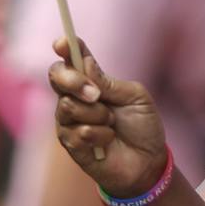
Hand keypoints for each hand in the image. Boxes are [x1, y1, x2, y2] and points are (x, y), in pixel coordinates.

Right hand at [47, 38, 169, 198]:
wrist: (148, 162)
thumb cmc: (143, 126)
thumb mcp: (136, 97)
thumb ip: (109, 82)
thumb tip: (85, 63)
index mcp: (92, 81)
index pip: (71, 59)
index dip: (65, 47)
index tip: (62, 43)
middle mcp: (75, 97)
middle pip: (56, 77)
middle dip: (73, 81)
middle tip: (97, 95)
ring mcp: (69, 121)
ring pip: (68, 107)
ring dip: (97, 115)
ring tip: (112, 124)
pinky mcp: (70, 144)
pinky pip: (76, 133)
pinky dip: (99, 135)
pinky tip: (109, 141)